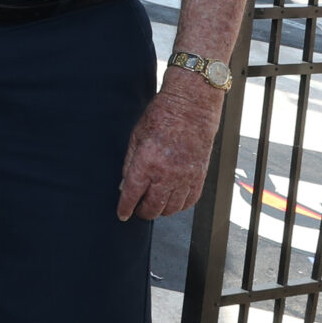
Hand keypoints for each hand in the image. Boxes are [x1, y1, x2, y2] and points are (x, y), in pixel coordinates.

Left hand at [116, 82, 223, 220]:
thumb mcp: (136, 138)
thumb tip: (124, 185)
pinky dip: (179, 206)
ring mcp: (185, 177)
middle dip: (142, 212)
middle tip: (137, 209)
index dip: (125, 208)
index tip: (122, 214)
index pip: (132, 194)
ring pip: (172, 208)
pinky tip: (172, 202)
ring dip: (161, 211)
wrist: (191, 108)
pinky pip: (190, 201)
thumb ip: (129, 164)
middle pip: (153, 207)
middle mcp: (167, 174)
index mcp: (147, 162)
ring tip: (154, 206)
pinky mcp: (199, 176)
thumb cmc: (162, 117)